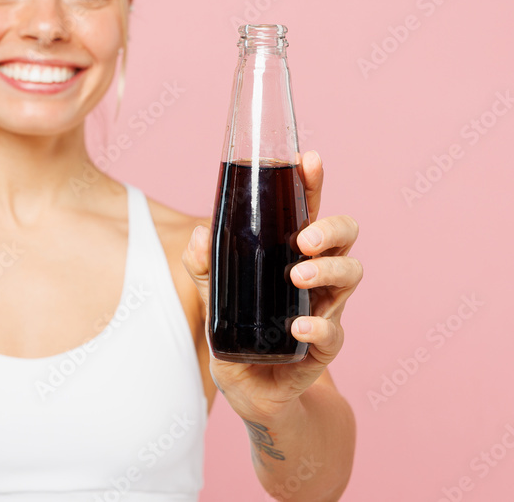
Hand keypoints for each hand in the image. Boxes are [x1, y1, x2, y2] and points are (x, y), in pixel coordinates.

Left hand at [181, 150, 362, 420]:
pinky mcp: (321, 348)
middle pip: (345, 237)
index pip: (307, 211)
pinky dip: (318, 326)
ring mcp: (324, 309)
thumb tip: (200, 234)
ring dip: (327, 269)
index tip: (310, 160)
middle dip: (331, 228)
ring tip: (298, 275)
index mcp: (290, 254)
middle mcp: (315, 276)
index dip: (312, 184)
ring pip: (349, 276)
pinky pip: (332, 333)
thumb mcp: (213, 294)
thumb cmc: (237, 331)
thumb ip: (203, 265)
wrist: (250, 390)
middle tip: (303, 239)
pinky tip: (299, 326)